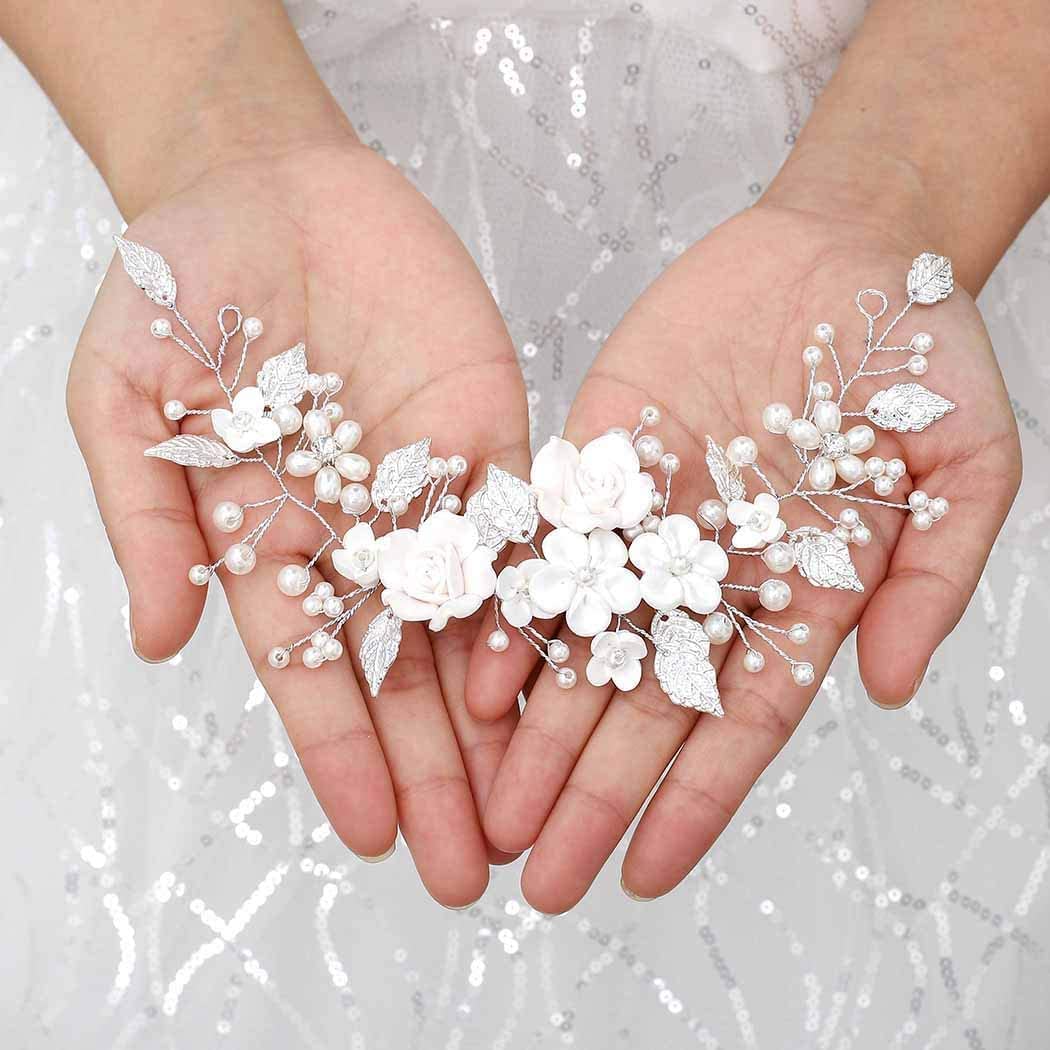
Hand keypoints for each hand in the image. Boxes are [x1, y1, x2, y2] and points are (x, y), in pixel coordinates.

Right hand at [68, 137, 529, 905]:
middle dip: (438, 771)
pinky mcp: (493, 436)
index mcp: (272, 539)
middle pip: (409, 671)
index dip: (342, 752)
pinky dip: (549, 599)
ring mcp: (433, 490)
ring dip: (505, 719)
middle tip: (476, 871)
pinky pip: (530, 529)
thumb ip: (146, 514)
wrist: (269, 185)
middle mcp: (361, 534)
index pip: (313, 670)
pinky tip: (575, 674)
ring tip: (538, 808)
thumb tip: (158, 639)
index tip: (375, 834)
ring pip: (479, 622)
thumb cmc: (180, 283)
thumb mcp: (127, 393)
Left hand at [467, 200, 1020, 910]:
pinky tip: (474, 677)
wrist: (843, 252)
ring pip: (580, 643)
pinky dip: (512, 610)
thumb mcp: (964, 467)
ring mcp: (647, 521)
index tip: (641, 878)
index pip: (738, 724)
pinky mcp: (598, 460)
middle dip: (589, 791)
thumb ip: (930, 581)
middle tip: (535, 875)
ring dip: (534, 728)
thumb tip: (895, 690)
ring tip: (490, 806)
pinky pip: (546, 545)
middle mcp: (710, 575)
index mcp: (797, 597)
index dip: (691, 804)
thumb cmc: (917, 357)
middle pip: (641, 705)